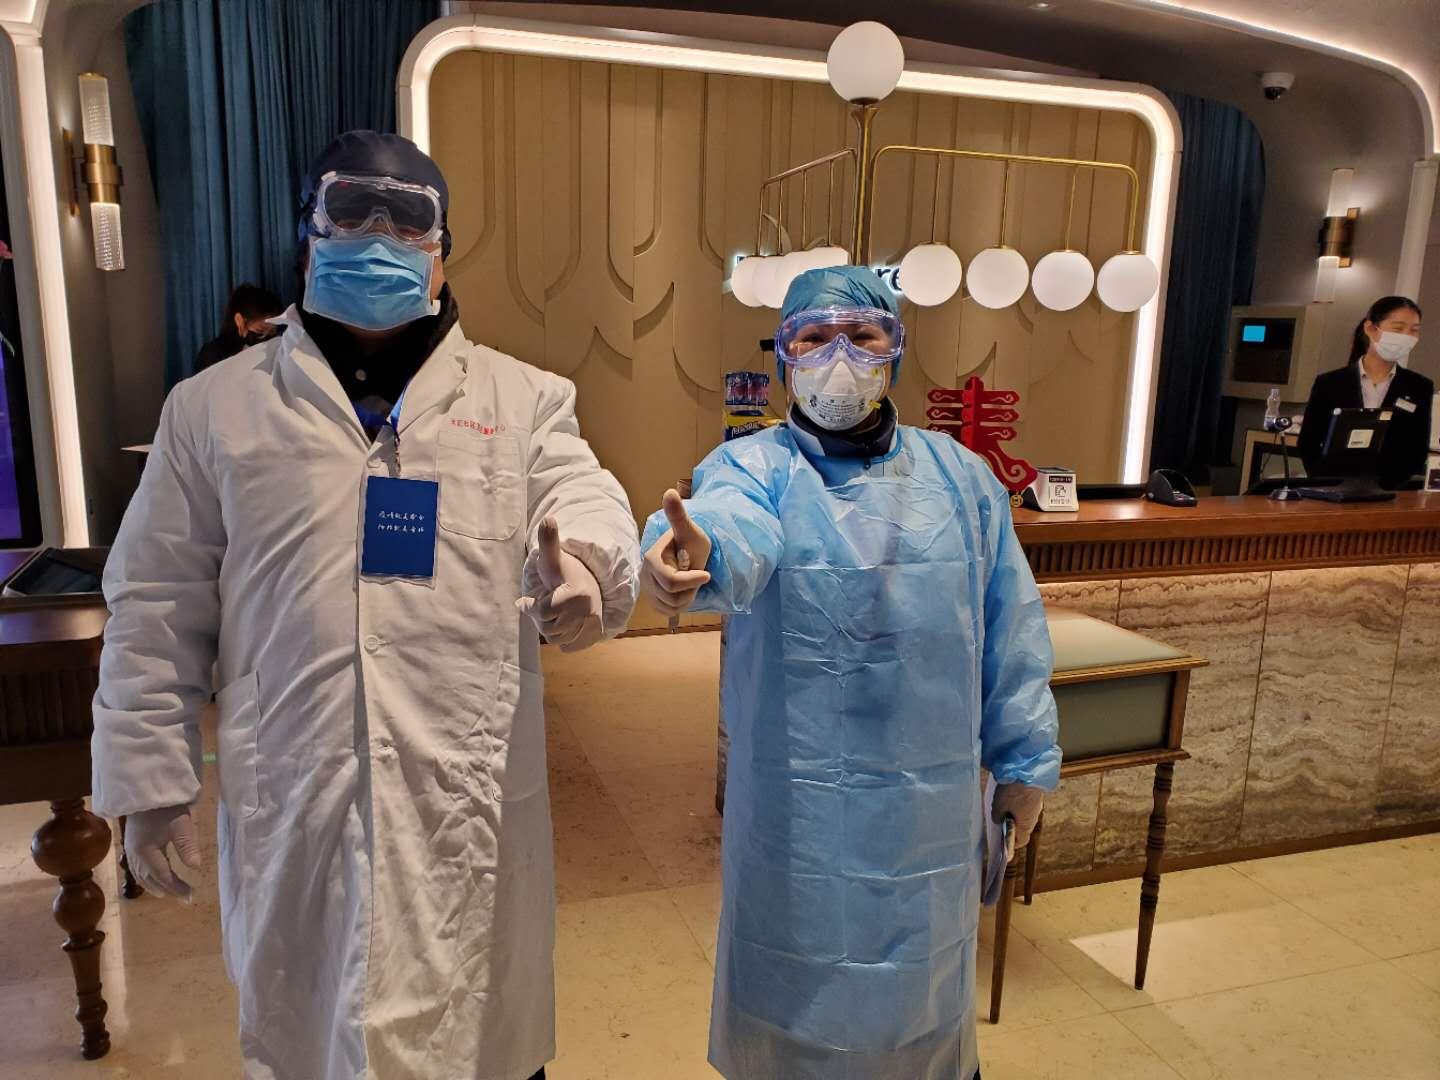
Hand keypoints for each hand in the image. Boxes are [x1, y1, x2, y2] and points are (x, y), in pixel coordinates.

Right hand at [125, 805, 201, 901]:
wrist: (145, 788)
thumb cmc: (164, 806)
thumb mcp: (180, 825)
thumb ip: (187, 846)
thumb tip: (196, 867)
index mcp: (145, 852)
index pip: (163, 876)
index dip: (176, 888)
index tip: (190, 897)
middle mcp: (135, 854)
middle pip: (150, 878)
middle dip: (166, 888)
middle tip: (182, 897)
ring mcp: (131, 847)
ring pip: (140, 873)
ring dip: (153, 884)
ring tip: (165, 892)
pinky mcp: (132, 841)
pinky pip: (137, 866)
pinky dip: (146, 875)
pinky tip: (152, 874)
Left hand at [517, 517, 603, 651]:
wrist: (588, 581)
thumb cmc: (563, 571)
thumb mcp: (551, 558)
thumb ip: (548, 541)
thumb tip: (548, 519)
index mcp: (577, 595)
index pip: (542, 613)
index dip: (533, 606)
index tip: (534, 597)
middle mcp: (589, 613)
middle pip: (549, 629)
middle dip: (542, 617)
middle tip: (547, 603)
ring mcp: (594, 626)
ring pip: (557, 640)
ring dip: (552, 627)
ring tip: (556, 611)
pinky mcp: (594, 636)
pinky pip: (568, 647)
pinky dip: (563, 638)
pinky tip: (565, 622)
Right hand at [642, 490, 712, 617]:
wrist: (688, 552)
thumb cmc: (692, 541)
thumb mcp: (690, 530)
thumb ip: (678, 516)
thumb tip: (669, 492)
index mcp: (652, 560)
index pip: (672, 582)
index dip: (692, 581)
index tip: (707, 575)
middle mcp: (644, 575)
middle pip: (673, 596)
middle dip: (690, 588)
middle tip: (697, 575)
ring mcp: (646, 589)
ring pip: (671, 606)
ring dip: (687, 597)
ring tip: (690, 581)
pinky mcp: (652, 599)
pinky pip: (667, 611)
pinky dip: (680, 605)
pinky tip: (684, 591)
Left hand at [991, 783, 1043, 849]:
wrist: (1027, 770)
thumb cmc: (1012, 792)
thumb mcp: (998, 806)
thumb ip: (997, 817)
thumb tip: (998, 820)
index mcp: (1026, 825)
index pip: (1020, 841)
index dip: (1011, 843)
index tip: (1002, 840)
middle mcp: (1034, 817)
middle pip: (1022, 827)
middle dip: (1011, 825)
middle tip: (999, 821)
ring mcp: (1036, 805)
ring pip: (1024, 814)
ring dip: (1014, 812)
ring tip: (1001, 806)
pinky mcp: (1035, 794)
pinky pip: (1026, 804)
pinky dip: (1018, 803)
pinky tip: (1008, 796)